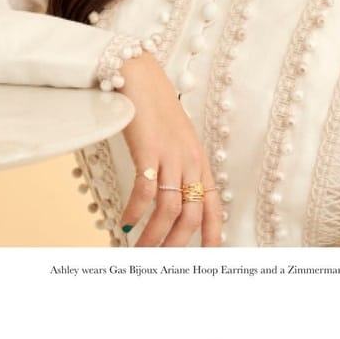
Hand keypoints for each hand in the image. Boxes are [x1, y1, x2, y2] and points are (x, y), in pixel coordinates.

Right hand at [118, 52, 221, 246]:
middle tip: (161, 263)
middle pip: (191, 215)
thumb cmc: (153, 107)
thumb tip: (168, 194)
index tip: (209, 257)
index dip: (214, 234)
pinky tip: (125, 222)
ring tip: (139, 251)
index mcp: (199, 160)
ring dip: (154, 236)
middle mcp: (190, 160)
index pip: (213, 205)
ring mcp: (171, 155)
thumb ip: (177, 164)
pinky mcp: (150, 150)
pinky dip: (135, 212)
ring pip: (170, 210)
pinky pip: (145, 191)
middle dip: (177, 245)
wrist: (140, 75)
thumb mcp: (174, 138)